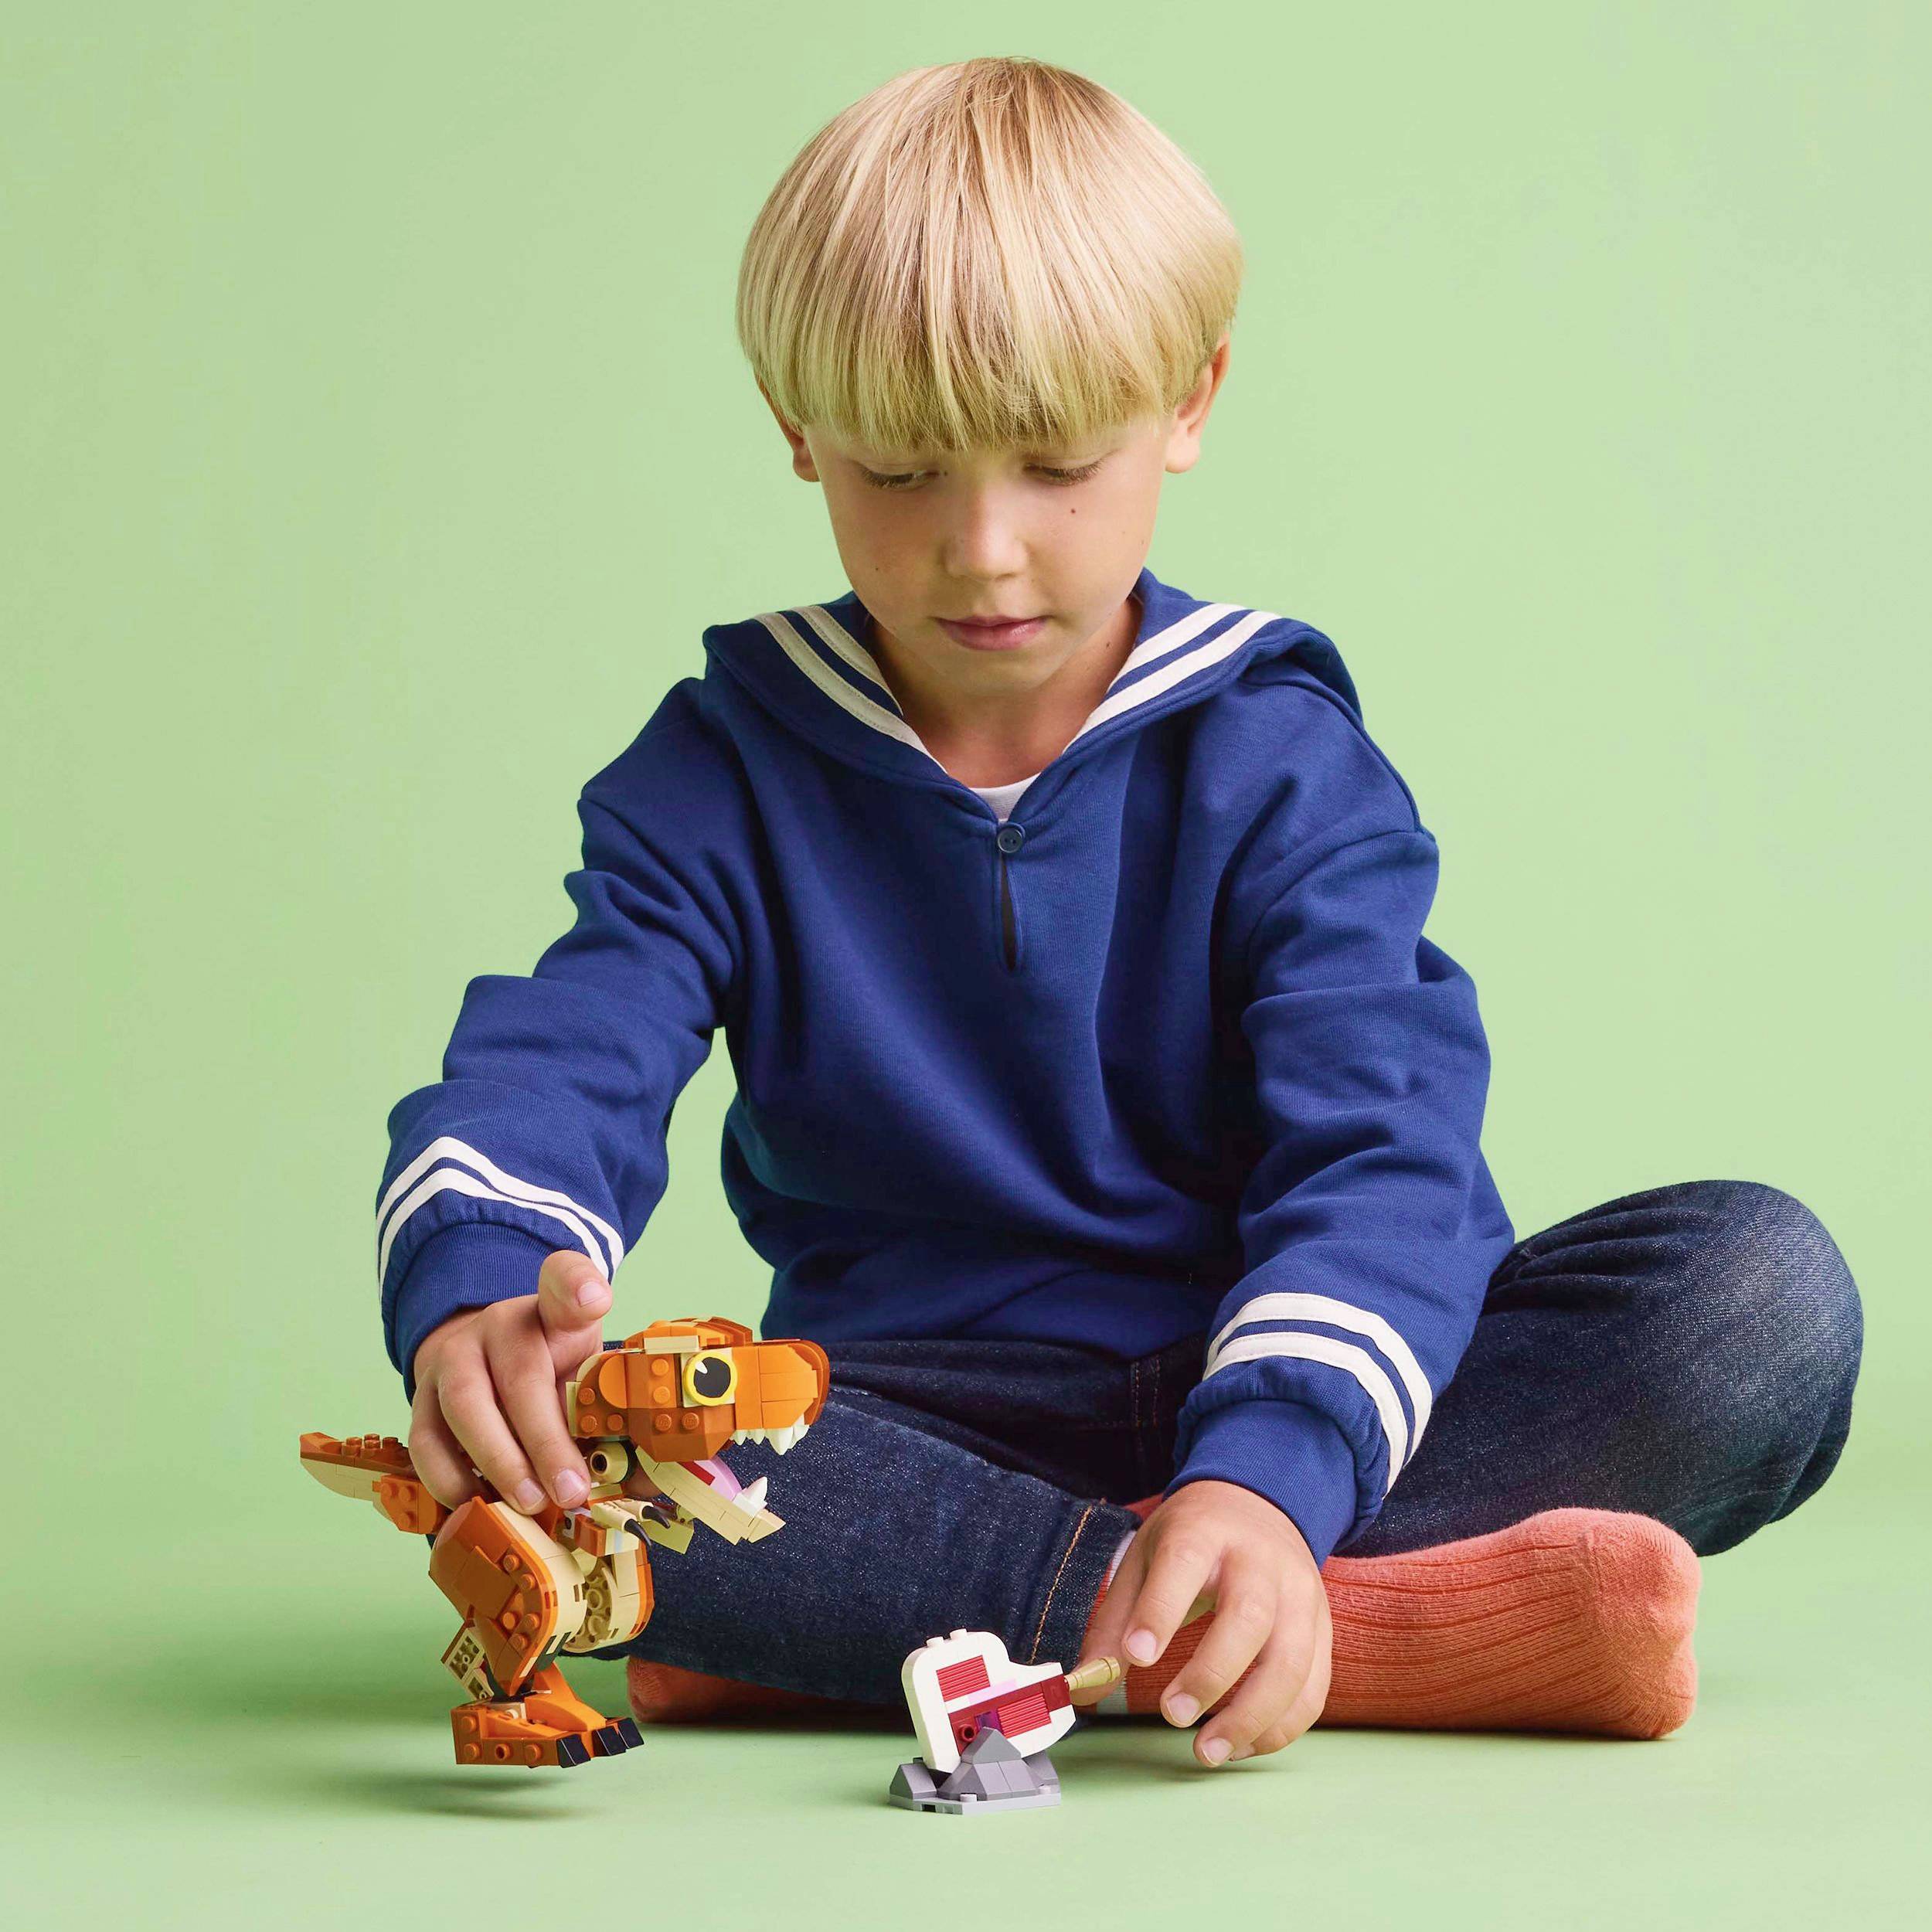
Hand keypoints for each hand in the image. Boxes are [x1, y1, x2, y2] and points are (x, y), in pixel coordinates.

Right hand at [407, 1248, 612, 1516]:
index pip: (566, 1280)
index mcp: (555, 1312)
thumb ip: (607, 1409)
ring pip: (465, 1407)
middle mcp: (501, 1325)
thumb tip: (631, 1475)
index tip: (592, 1300)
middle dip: (545, 1440)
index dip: (578, 1288)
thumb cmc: (553, 1373)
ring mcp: (454, 1357)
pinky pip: (427, 1441)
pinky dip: (451, 1479)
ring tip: (530, 1504)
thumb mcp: (588, 1372)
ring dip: (499, 1462)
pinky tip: (480, 1504)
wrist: (486, 1364)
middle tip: (570, 1490)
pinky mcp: (420, 1398)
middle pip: (519, 1374)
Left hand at [1071, 1479, 1331, 1765]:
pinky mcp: (1322, 1628)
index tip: (1138, 1656)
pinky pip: (1313, 1688)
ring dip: (1252, 1717)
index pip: (1185, 1565)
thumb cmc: (1194, 1537)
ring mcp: (1300, 1594)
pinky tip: (1242, 1745)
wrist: (1260, 1503)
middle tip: (1172, 1714)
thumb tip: (1085, 1686)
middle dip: (1212, 1674)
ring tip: (1207, 1752)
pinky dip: (1281, 1727)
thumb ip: (1116, 1621)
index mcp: (1204, 1532)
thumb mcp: (1145, 1557)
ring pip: (1292, 1662)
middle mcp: (1260, 1561)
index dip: (1161, 1611)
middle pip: (1249, 1617)